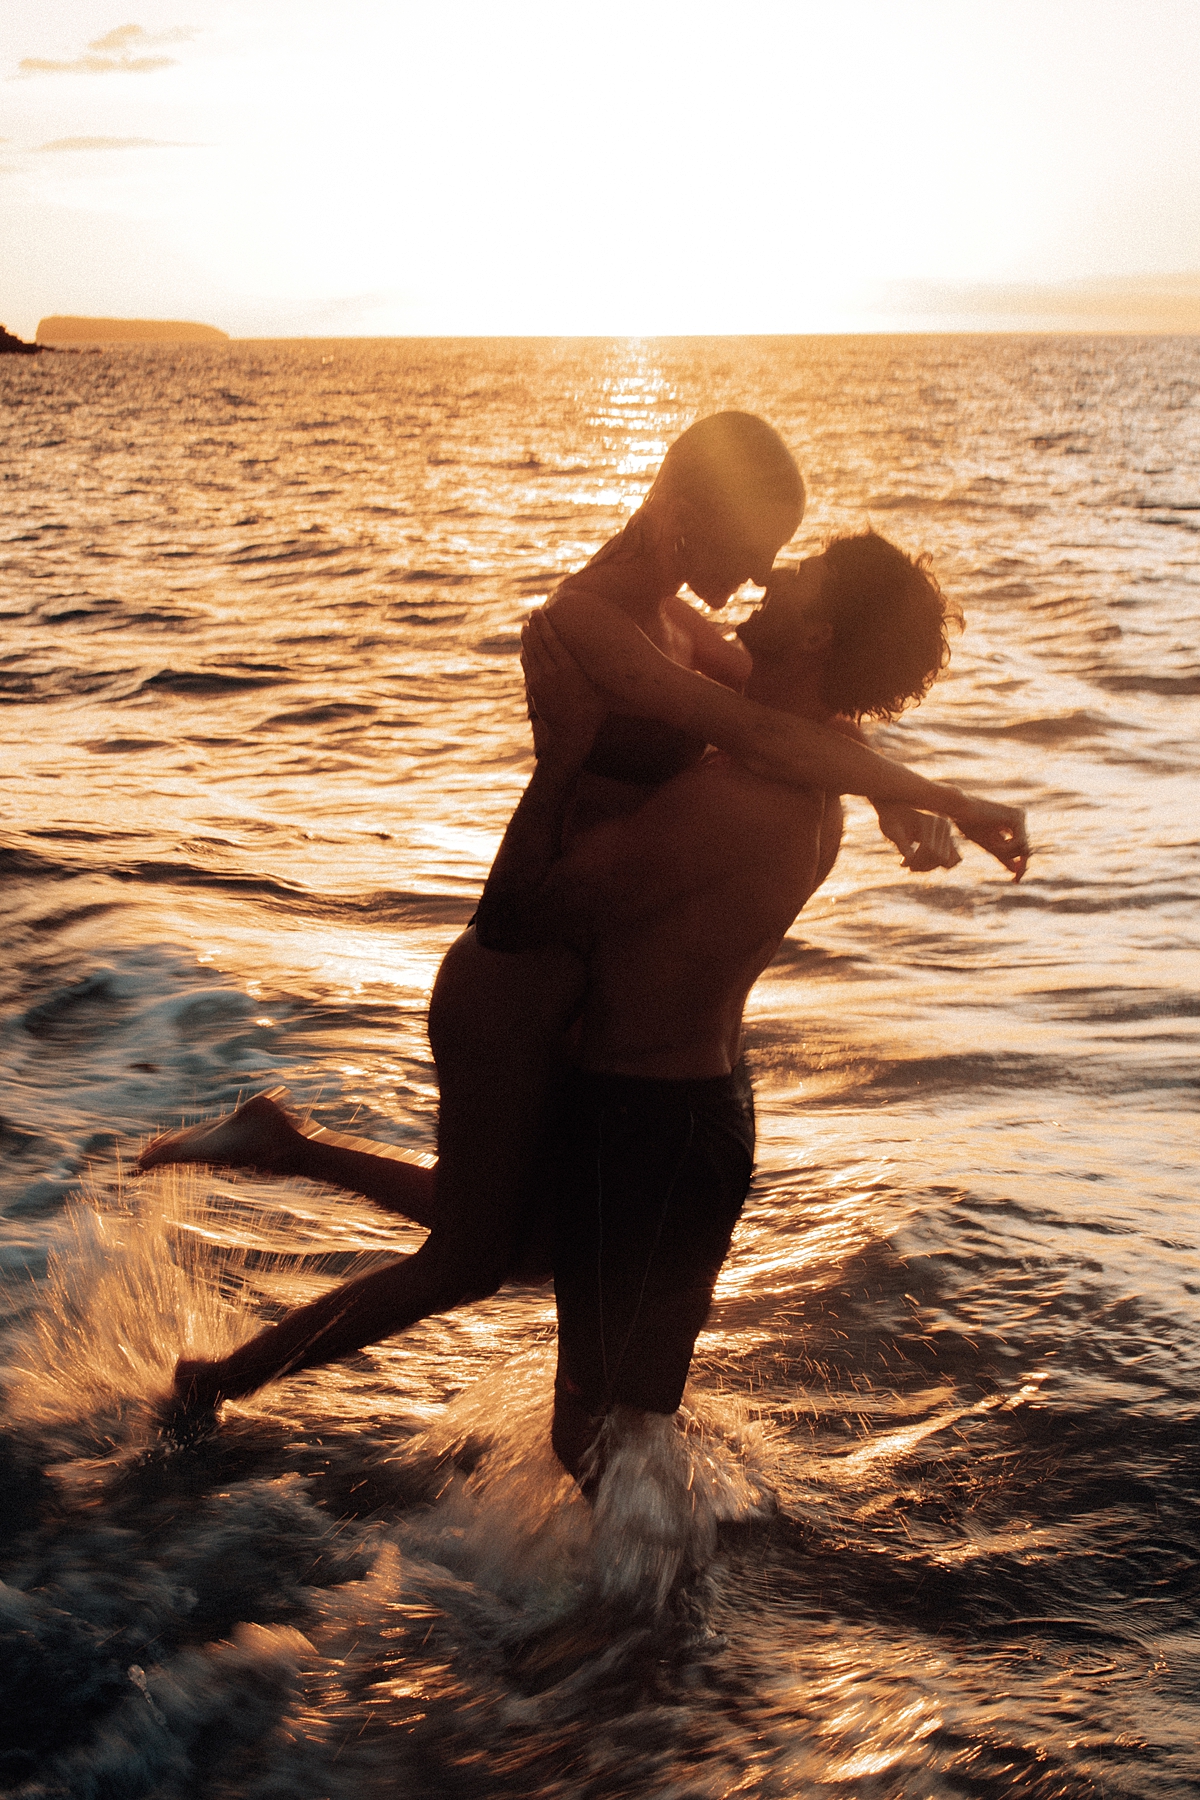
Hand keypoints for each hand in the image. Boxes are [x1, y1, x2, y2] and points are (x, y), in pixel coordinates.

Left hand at [521, 609, 608, 769]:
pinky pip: (528, 668)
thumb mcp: (598, 688)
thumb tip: (609, 654)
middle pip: (539, 643)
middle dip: (535, 627)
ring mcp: (540, 681)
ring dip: (527, 639)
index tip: (541, 612)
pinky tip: (525, 650)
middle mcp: (552, 672)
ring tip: (525, 627)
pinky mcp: (534, 690)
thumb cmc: (592, 712)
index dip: (545, 624)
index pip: (552, 640)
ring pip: (531, 654)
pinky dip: (525, 656)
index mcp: (569, 668)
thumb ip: (595, 671)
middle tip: (533, 613)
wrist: (571, 735)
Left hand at [875, 804, 961, 872]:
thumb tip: (909, 858)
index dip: (916, 860)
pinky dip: (939, 864)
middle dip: (923, 865)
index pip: (929, 848)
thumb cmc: (890, 818)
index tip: (903, 864)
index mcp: (929, 820)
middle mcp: (943, 824)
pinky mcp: (947, 837)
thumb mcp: (891, 830)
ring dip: (930, 866)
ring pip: (946, 859)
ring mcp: (947, 831)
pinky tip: (922, 864)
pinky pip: (953, 856)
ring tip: (912, 866)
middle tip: (907, 865)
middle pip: (939, 855)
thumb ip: (901, 844)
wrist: (896, 808)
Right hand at [946, 794, 1028, 880]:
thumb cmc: (970, 825)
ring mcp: (1020, 816)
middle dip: (1019, 864)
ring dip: (1006, 853)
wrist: (960, 811)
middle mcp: (1019, 818)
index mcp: (1013, 823)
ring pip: (1023, 848)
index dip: (1022, 865)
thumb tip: (1015, 870)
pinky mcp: (1017, 816)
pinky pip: (1019, 842)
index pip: (1022, 848)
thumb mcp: (990, 845)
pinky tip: (994, 842)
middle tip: (1015, 879)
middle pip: (1026, 849)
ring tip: (992, 845)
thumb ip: (1003, 855)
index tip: (1015, 881)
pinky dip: (1007, 848)